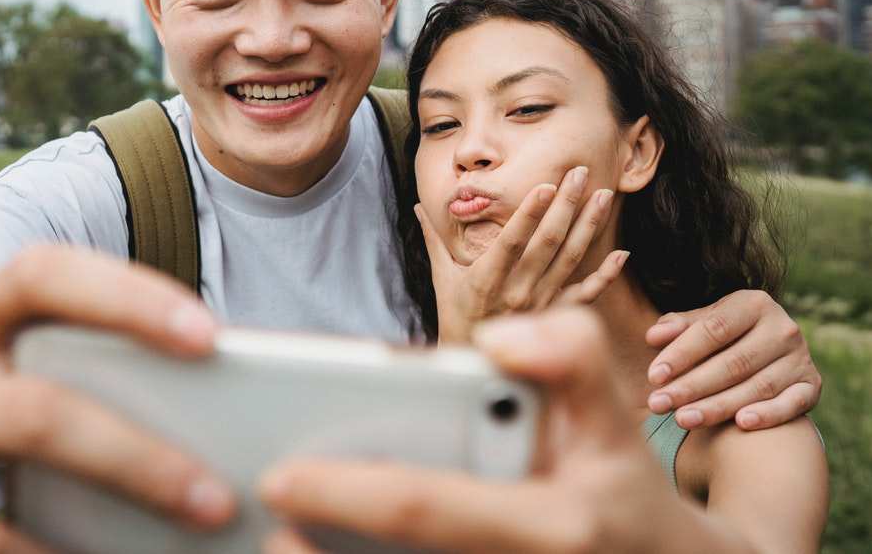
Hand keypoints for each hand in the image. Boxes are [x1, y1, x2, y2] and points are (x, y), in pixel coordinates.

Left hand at [259, 309, 730, 553]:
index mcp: (550, 525)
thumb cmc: (614, 483)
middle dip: (316, 552)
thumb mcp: (612, 410)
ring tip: (270, 547)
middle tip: (256, 512)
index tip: (280, 476)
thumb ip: (568, 353)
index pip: (426, 509)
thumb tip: (500, 339)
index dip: (346, 494)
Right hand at [417, 165, 628, 342]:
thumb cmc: (455, 314)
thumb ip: (435, 239)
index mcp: (486, 278)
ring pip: (570, 259)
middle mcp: (517, 290)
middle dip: (566, 204)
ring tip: (604, 196)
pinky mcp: (555, 313)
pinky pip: (585, 293)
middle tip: (581, 173)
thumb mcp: (442, 276)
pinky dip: (605, 275)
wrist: (475, 362)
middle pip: (547, 242)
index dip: (529, 213)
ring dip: (588, 226)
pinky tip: (621, 253)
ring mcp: (540, 302)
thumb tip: (419, 205)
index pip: (511, 240)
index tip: (545, 186)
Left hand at [644, 289, 821, 429]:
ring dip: (717, 406)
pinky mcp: (812, 386)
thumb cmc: (726, 336)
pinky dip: (770, 414)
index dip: (681, 354)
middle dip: (691, 386)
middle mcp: (783, 328)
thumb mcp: (705, 323)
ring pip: (756, 387)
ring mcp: (800, 358)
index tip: (653, 376)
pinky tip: (742, 423)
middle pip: (732, 362)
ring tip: (682, 419)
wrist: (771, 351)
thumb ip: (679, 327)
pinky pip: (793, 404)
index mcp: (754, 303)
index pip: (713, 329)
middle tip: (658, 404)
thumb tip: (653, 336)